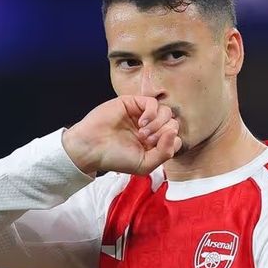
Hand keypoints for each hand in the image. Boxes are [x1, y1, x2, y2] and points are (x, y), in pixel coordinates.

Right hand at [62, 95, 181, 174]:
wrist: (92, 148)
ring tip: (142, 133)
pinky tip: (141, 123)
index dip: (170, 143)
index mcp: (154, 143)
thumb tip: (174, 132)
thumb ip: (165, 153)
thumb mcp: (145, 165)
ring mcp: (142, 114)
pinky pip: (153, 102)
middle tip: (146, 141)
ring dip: (158, 124)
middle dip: (163, 134)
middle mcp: (150, 128)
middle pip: (173, 124)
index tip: (154, 149)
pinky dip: (152, 113)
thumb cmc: (115, 158)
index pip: (175, 138)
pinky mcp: (133, 103)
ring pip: (166, 112)